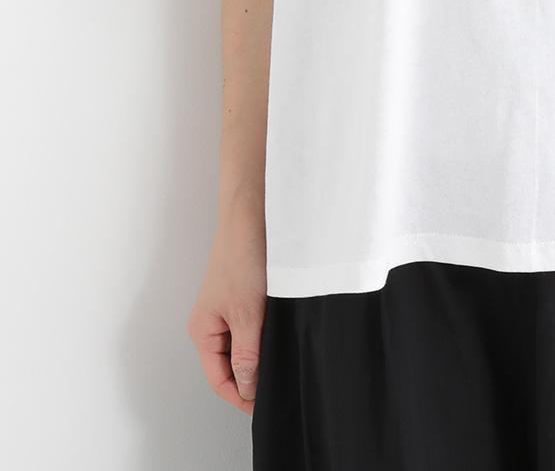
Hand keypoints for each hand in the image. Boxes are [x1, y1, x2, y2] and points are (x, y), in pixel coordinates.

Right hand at [186, 201, 267, 413]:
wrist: (254, 215)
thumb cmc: (243, 256)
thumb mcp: (247, 312)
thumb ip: (247, 353)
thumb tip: (249, 387)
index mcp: (203, 330)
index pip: (219, 379)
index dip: (241, 396)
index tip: (264, 406)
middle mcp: (213, 322)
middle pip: (231, 365)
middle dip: (252, 378)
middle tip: (279, 386)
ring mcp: (230, 308)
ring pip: (245, 346)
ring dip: (261, 356)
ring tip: (283, 363)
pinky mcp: (246, 295)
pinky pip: (254, 327)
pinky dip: (267, 336)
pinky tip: (284, 336)